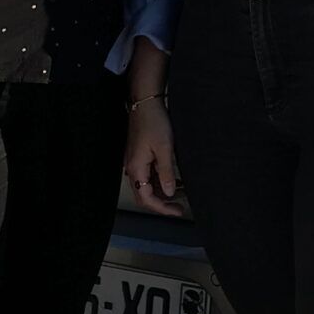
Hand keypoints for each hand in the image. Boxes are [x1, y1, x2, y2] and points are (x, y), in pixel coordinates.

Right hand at [123, 101, 187, 215]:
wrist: (145, 102)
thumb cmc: (154, 122)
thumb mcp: (165, 149)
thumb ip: (166, 173)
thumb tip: (169, 192)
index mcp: (136, 168)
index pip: (146, 198)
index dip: (162, 208)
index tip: (176, 211)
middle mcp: (132, 167)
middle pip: (144, 194)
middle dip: (162, 203)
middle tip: (179, 207)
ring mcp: (135, 161)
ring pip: (147, 185)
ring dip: (162, 191)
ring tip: (181, 193)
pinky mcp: (139, 155)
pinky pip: (148, 174)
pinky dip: (160, 180)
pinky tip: (174, 180)